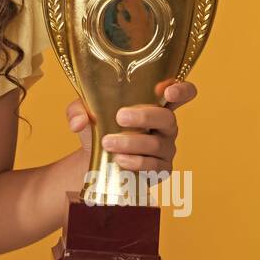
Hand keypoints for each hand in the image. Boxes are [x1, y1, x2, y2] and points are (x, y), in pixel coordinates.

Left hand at [65, 80, 198, 172]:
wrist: (94, 158)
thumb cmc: (99, 126)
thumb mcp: (85, 111)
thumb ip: (78, 109)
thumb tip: (79, 121)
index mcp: (155, 103)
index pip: (181, 93)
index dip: (181, 90)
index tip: (168, 92)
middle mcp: (165, 124)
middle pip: (166, 118)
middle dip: (144, 117)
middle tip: (120, 117)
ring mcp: (165, 147)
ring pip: (156, 144)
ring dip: (131, 142)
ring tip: (107, 142)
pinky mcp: (161, 169)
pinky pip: (153, 166)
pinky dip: (135, 162)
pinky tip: (119, 160)